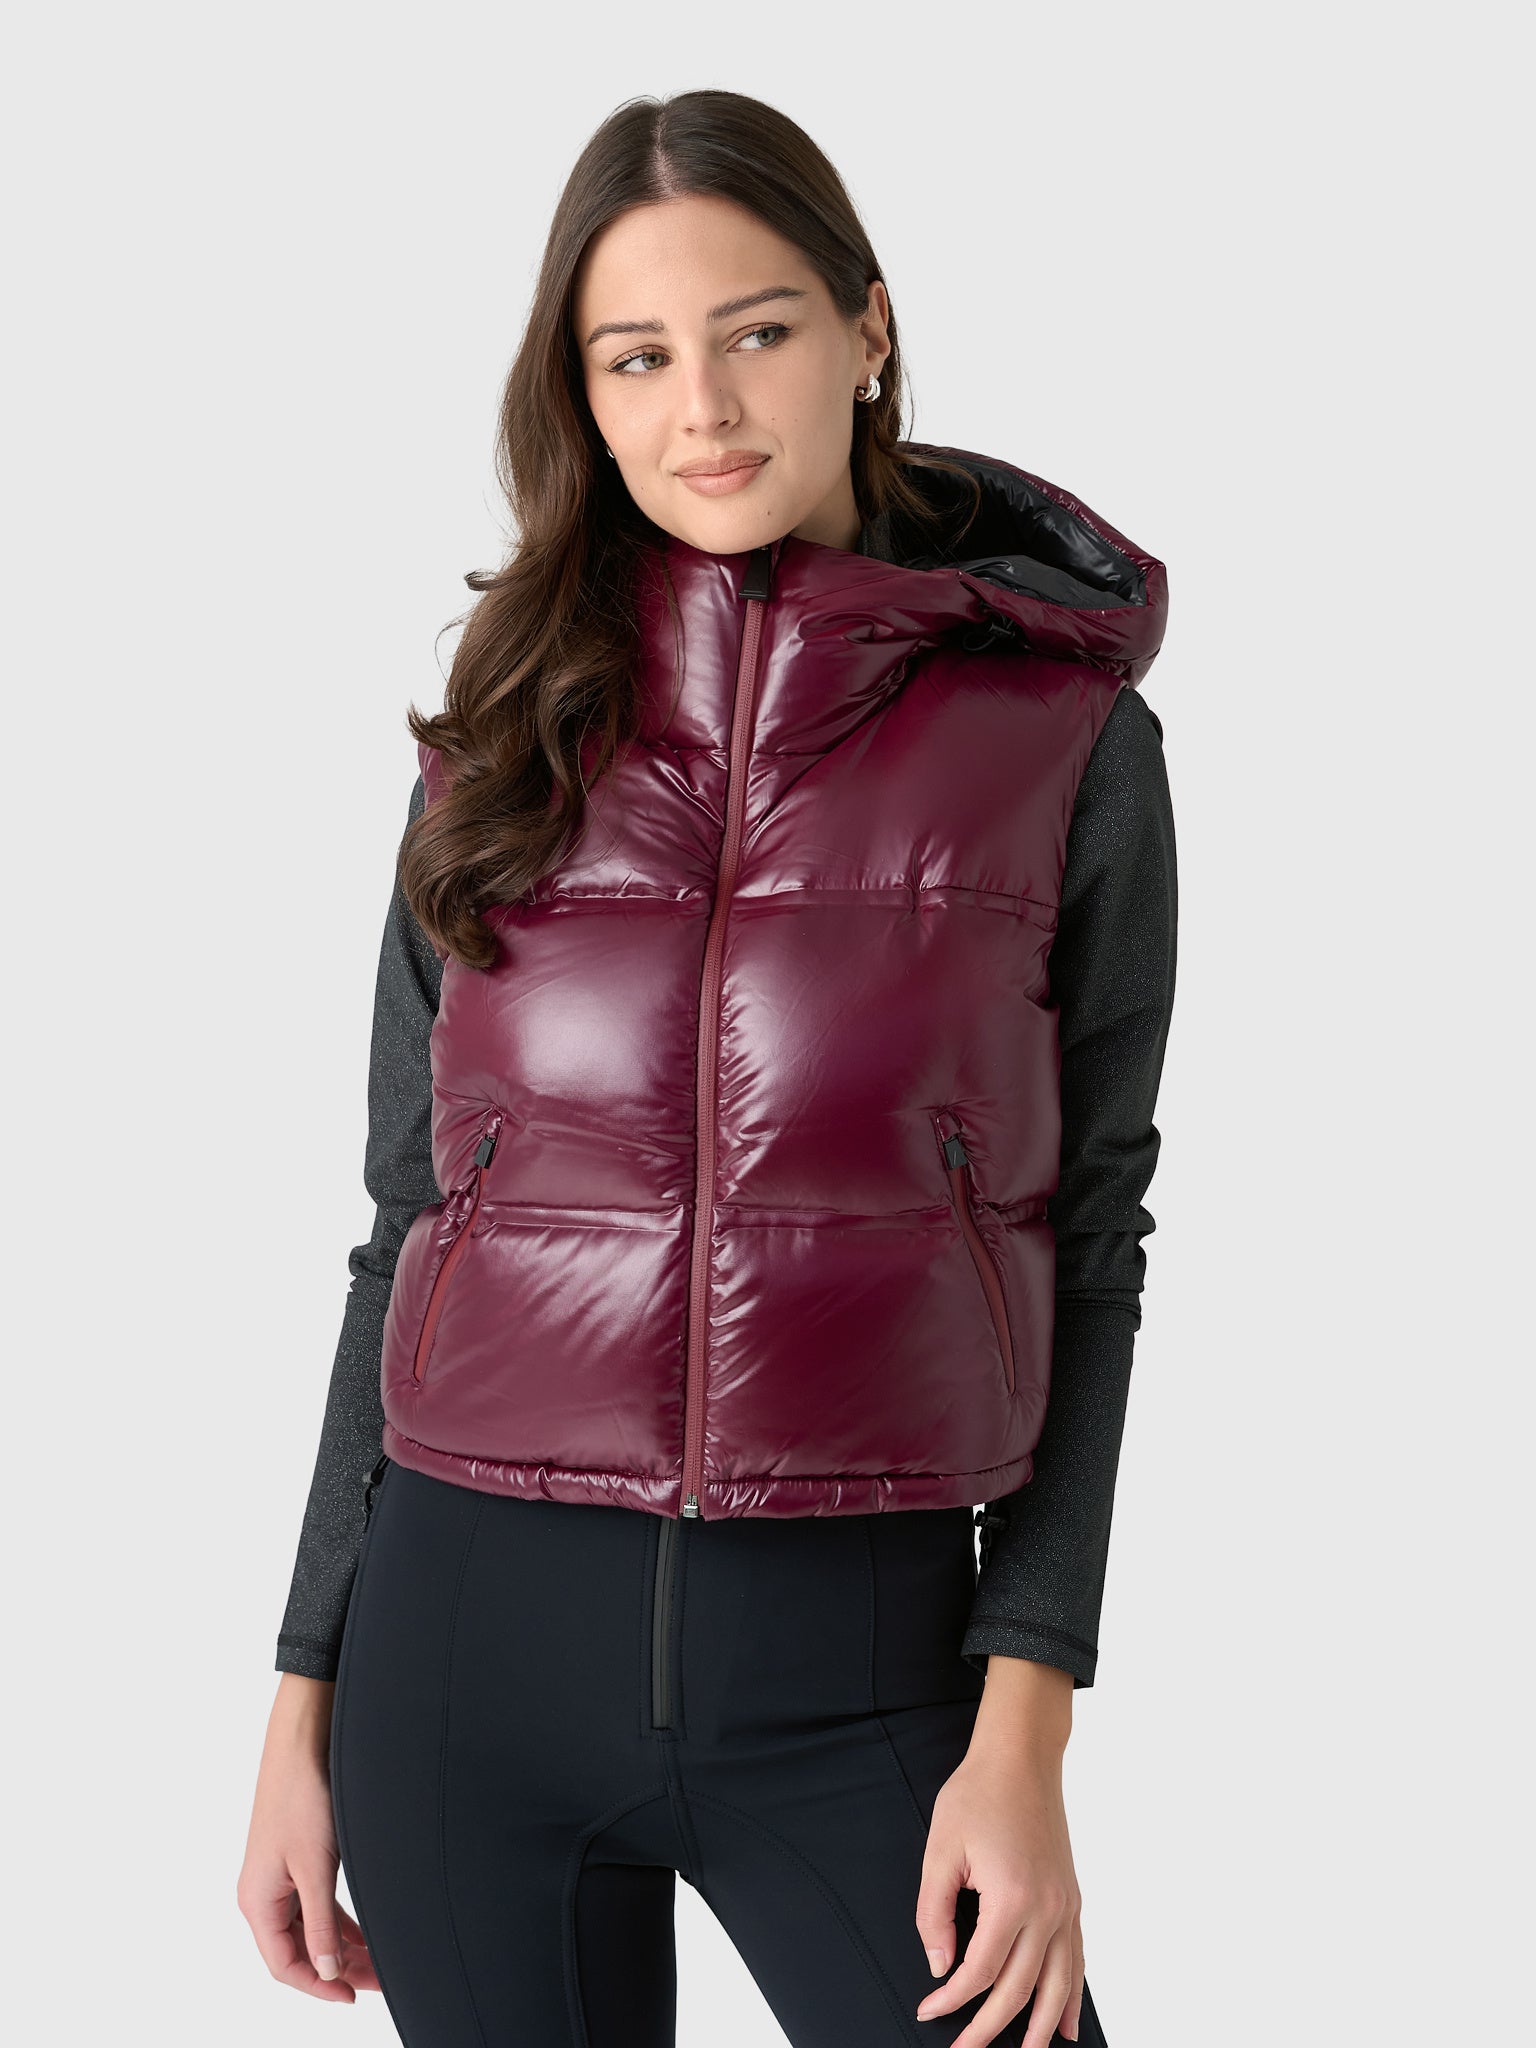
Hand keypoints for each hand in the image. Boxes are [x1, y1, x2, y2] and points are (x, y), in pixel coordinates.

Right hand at [236, 1674, 379, 2001]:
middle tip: (377, 1983)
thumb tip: (328, 1970)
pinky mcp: (296, 1859)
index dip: (318, 1986)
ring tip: (377, 1964)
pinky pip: (316, 1903)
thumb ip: (320, 1924)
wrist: (303, 1741)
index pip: (285, 1965)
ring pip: (310, 1928)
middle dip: (336, 1969)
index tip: (352, 1997)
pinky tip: (364, 1932)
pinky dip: (339, 1921)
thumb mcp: (315, 1868)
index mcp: (258, 1902)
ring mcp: (280, 1876)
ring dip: (341, 1946)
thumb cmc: (301, 1797)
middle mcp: (264, 1894)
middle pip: (299, 1950)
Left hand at [913, 1656, 1083, 2045]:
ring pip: (1059, 1985)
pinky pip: (1078, 1960)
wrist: (1021, 1757)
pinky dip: (1073, 1996)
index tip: (929, 2011)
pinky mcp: (1072, 1898)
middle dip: (991, 2029)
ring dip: (1042, 2028)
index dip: (952, 1999)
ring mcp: (1065, 1906)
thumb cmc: (979, 1793)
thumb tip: (939, 1963)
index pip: (980, 1971)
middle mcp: (1047, 1909)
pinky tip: (1068, 2023)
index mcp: (1012, 1898)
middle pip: (1020, 1990)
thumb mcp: (940, 1849)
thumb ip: (934, 1912)